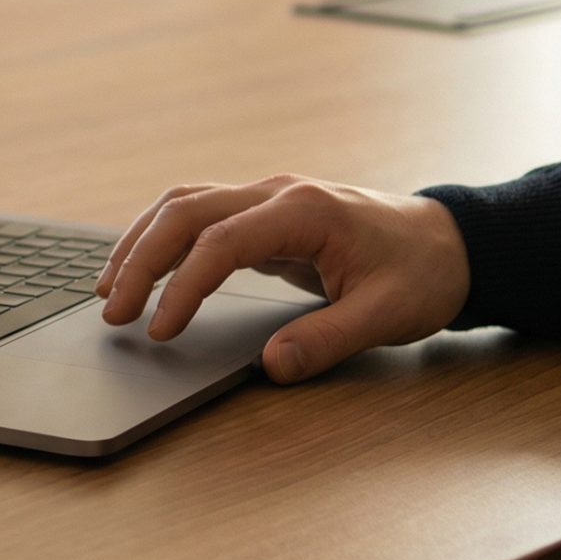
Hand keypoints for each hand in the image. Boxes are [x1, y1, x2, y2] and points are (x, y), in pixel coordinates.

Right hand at [93, 175, 471, 383]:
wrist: (452, 243)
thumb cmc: (422, 274)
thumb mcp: (387, 315)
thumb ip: (326, 340)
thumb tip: (270, 366)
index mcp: (304, 211)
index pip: (220, 243)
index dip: (182, 287)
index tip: (160, 330)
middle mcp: (276, 193)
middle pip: (184, 211)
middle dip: (139, 261)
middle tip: (112, 312)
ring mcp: (266, 197)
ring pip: (182, 205)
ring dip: (140, 243)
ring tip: (108, 290)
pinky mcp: (262, 213)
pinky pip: (196, 216)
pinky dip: (160, 239)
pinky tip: (140, 270)